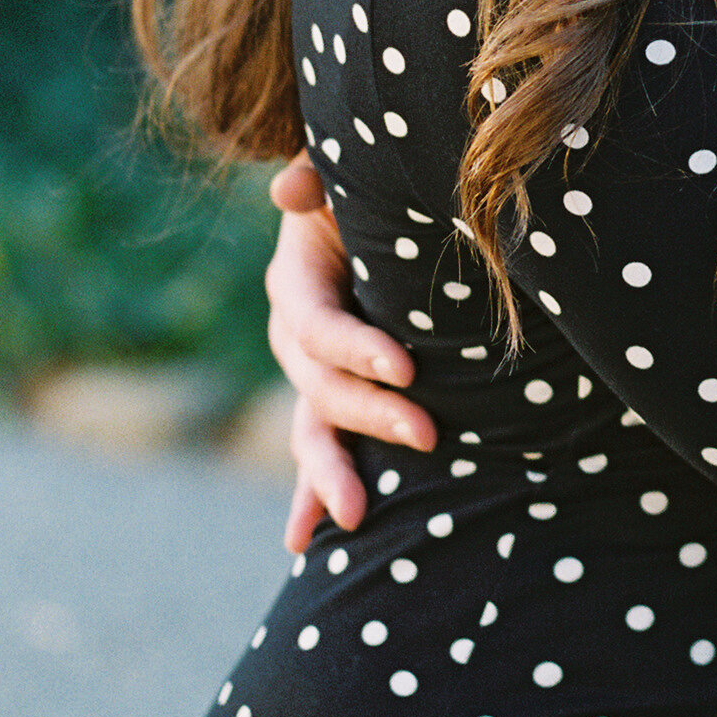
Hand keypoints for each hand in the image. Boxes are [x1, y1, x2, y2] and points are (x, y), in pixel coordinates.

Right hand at [265, 156, 436, 553]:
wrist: (391, 219)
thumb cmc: (380, 191)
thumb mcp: (353, 176)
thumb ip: (320, 176)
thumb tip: (288, 189)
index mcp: (296, 280)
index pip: (316, 324)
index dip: (354, 348)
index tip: (408, 367)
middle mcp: (295, 335)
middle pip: (318, 386)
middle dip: (369, 415)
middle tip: (428, 435)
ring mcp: (311, 375)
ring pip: (312, 430)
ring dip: (329, 475)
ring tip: (356, 517)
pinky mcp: (335, 401)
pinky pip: (320, 450)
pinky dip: (313, 493)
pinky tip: (307, 541)